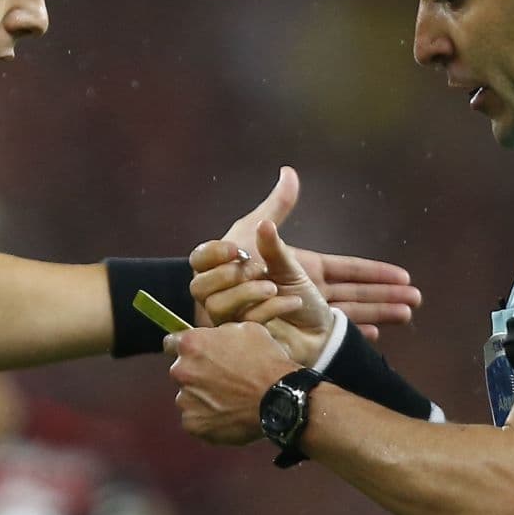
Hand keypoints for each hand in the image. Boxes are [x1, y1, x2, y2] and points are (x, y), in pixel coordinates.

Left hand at [166, 323, 297, 445]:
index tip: (197, 354)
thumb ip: (219, 334)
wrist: (280, 398)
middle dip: (197, 374)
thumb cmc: (267, 362)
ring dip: (203, 397)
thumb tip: (213, 337)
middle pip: (182, 372)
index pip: (171, 343)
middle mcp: (182, 371)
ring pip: (188, 397)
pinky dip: (209, 419)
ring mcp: (185, 400)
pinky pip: (196, 420)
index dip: (187, 349)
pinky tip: (229, 414)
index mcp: (191, 344)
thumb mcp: (245, 330)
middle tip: (223, 380)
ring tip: (230, 399)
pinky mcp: (194, 424)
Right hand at [191, 211, 332, 363]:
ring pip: (215, 306)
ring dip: (245, 293)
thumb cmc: (294, 287)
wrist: (315, 325)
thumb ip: (280, 217)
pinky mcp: (240, 341)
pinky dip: (267, 309)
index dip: (213, 253)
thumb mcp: (287, 251)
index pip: (199, 258)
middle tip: (257, 268)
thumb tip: (288, 173)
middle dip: (227, 274)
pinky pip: (242, 324)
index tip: (237, 248)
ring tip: (272, 285)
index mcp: (222, 269)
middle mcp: (218, 295)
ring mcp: (226, 320)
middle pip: (198, 285)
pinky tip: (290, 301)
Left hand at [209, 168, 420, 340]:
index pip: (349, 270)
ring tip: (407, 316)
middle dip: (387, 297)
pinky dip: (354, 334)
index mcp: (305, 269)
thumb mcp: (252, 231)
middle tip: (417, 299)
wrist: (206, 299)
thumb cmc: (226, 265)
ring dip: (380, 315)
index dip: (376, 273)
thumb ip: (275, 208)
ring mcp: (306, 313)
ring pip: (352, 314)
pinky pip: (332, 334)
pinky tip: (376, 336)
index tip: (402, 276)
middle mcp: (310, 291)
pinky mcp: (297, 332)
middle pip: (358, 294)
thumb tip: (290, 173)